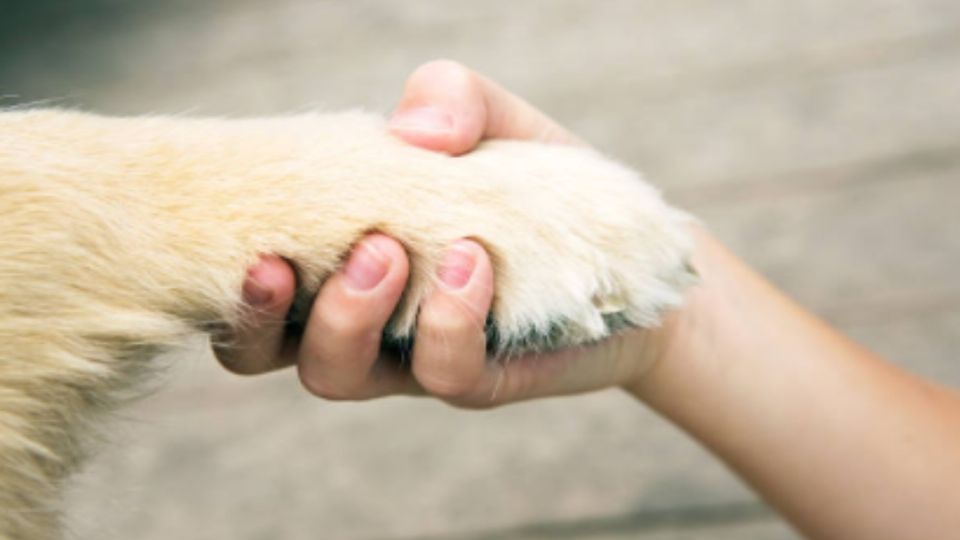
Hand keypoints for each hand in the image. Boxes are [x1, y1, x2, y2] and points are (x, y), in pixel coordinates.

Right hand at [214, 60, 671, 405]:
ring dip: (346, 314)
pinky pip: (438, 370)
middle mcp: (357, 317)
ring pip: (334, 373)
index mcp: (332, 258)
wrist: (624, 249)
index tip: (236, 226)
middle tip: (302, 253)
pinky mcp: (475, 378)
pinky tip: (472, 262)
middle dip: (261, 310)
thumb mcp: (491, 121)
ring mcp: (409, 356)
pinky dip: (445, 316)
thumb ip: (447, 97)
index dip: (220, 269)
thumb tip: (411, 129)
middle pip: (258, 351)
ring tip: (391, 250)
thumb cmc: (537, 184)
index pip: (245, 282)